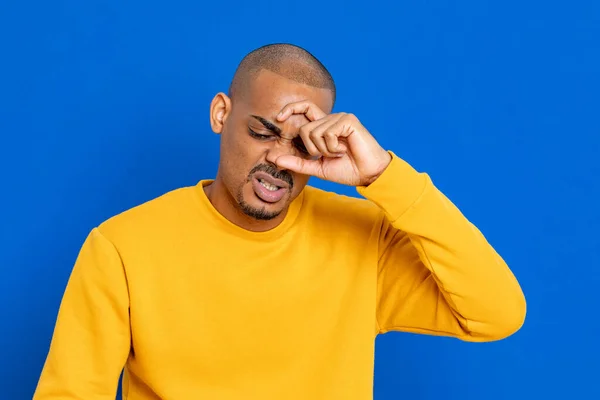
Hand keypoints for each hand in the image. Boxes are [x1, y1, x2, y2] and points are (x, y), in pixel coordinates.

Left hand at [275, 101, 391, 185]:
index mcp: (324, 127)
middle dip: (313, 149)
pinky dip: (333, 147)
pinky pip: (327, 133)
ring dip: (325, 150)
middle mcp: (331, 119)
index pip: (305, 108)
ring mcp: (340, 118)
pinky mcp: (348, 120)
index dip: (290, 108)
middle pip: (304, 129)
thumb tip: (274, 159)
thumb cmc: (347, 170)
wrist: (368, 174)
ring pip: (314, 132)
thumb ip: (297, 163)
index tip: (278, 117)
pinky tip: (345, 149)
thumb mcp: (317, 168)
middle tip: (329, 155)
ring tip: (340, 152)